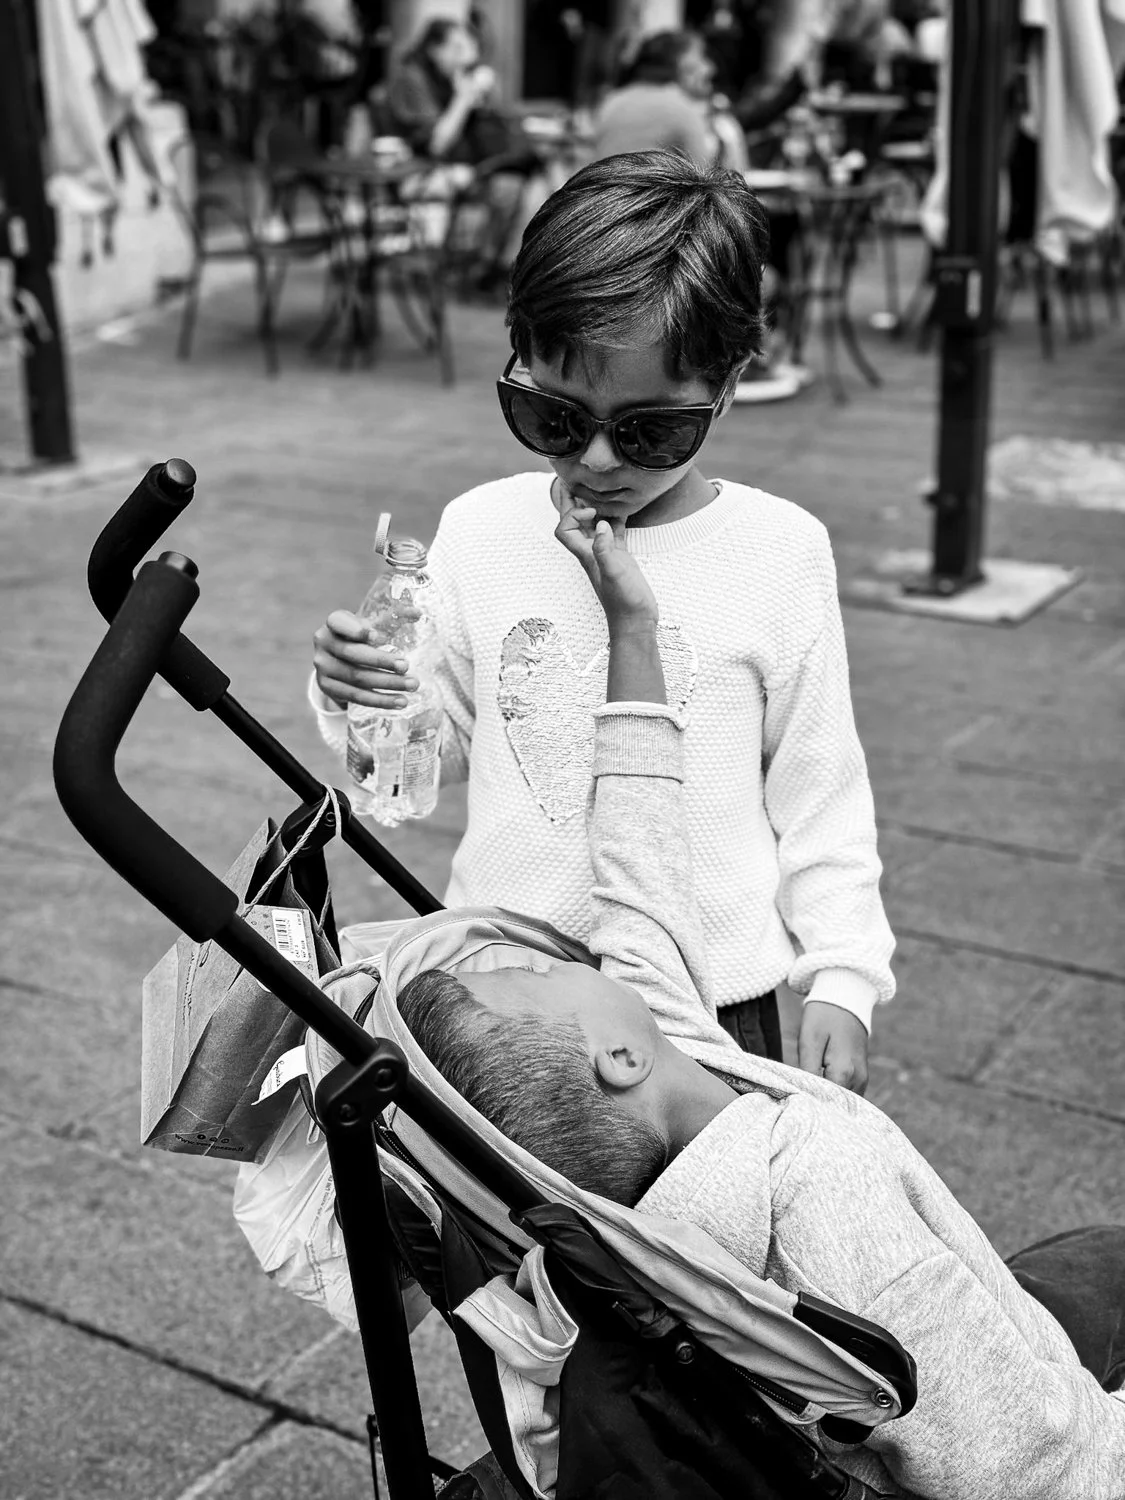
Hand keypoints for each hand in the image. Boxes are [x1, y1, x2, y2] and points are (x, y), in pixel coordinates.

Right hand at [312, 608, 420, 710]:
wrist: (337, 662)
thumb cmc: (359, 638)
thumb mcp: (372, 625)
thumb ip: (392, 618)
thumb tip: (418, 612)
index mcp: (333, 623)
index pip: (339, 622)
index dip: (356, 629)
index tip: (377, 635)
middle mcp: (324, 643)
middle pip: (353, 654)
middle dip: (382, 661)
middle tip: (406, 666)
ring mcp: (323, 667)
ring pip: (357, 678)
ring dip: (387, 683)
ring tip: (412, 685)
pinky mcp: (328, 687)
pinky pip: (356, 696)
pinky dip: (380, 700)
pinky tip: (399, 701)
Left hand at [555, 487, 657, 628]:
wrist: (636, 622)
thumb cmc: (624, 602)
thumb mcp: (616, 574)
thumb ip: (605, 549)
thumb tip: (601, 523)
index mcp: (586, 555)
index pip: (564, 529)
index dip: (573, 515)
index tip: (592, 510)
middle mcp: (592, 552)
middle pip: (575, 523)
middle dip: (571, 502)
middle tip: (571, 480)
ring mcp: (606, 554)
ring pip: (595, 525)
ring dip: (594, 507)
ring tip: (596, 488)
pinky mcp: (621, 558)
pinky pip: (614, 533)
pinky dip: (615, 519)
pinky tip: (624, 508)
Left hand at [797, 1001, 868, 1094]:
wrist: (846, 998)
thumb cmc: (824, 1016)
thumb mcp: (809, 1040)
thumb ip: (808, 1070)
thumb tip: (804, 1094)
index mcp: (844, 1072)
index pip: (823, 1101)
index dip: (807, 1101)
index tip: (794, 1094)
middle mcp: (858, 1081)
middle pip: (834, 1105)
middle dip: (816, 1101)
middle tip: (798, 1092)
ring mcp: (862, 1080)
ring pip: (841, 1101)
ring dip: (825, 1098)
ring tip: (808, 1086)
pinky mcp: (862, 1077)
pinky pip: (847, 1094)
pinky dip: (834, 1093)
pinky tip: (820, 1083)